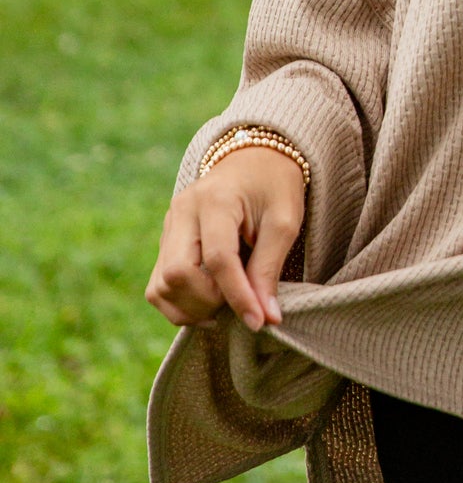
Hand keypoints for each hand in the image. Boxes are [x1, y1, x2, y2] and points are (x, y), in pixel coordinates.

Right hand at [145, 147, 306, 333]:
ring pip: (161, 286)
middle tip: (241, 303)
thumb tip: (266, 319)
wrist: (254, 160)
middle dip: (209, 302)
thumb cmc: (274, 188)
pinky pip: (158, 287)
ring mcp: (168, 226)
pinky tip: (208, 304)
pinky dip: (179, 305)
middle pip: (177, 273)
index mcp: (215, 198)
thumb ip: (270, 269)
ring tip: (225, 304)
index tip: (258, 322)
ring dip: (192, 308)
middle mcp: (182, 211)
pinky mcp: (165, 241)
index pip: (218, 258)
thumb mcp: (284, 222)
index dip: (238, 296)